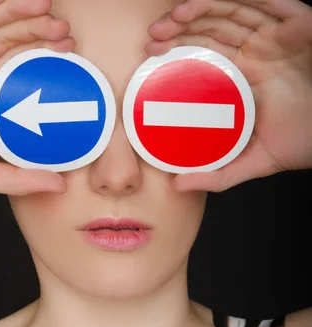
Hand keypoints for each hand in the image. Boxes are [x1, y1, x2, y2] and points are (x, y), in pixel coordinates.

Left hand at [147, 0, 311, 191]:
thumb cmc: (301, 143)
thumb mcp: (253, 161)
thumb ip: (217, 174)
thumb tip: (178, 186)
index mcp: (245, 77)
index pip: (206, 54)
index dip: (178, 49)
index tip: (151, 55)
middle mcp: (258, 52)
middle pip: (214, 28)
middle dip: (181, 28)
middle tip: (153, 37)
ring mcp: (277, 37)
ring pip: (235, 10)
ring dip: (202, 8)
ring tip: (174, 18)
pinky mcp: (300, 25)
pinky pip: (272, 2)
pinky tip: (209, 1)